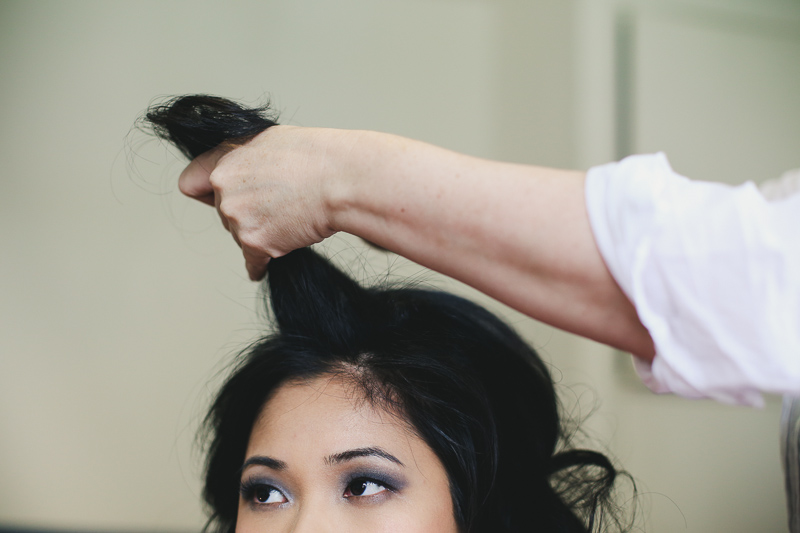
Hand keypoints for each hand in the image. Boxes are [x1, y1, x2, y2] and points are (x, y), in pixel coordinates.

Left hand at [178, 126, 342, 279]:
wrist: (339, 181)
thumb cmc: (317, 158)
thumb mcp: (271, 141)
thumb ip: (245, 159)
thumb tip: (243, 176)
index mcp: (225, 159)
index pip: (191, 183)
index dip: (206, 192)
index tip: (214, 199)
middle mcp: (223, 187)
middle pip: (222, 213)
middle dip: (245, 213)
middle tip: (278, 205)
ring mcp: (237, 216)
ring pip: (239, 234)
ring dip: (261, 232)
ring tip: (291, 218)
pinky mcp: (255, 241)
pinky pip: (251, 261)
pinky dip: (259, 265)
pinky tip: (261, 268)